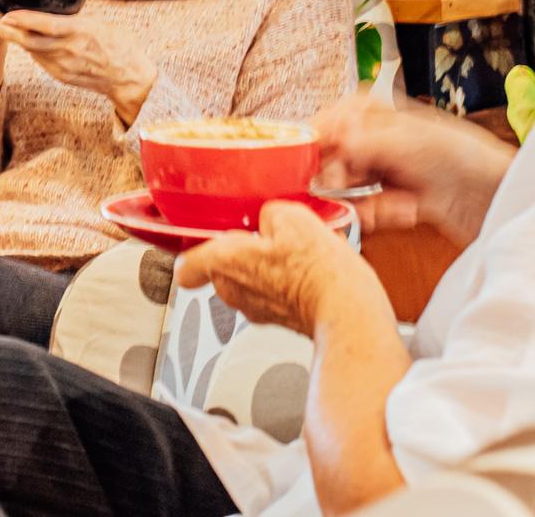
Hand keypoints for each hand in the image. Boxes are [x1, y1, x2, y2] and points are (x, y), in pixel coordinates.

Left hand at [0, 10, 156, 122]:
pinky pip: (41, 60)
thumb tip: (52, 10)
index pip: (46, 25)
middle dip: (10, 31)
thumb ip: (74, 20)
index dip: (24, 20)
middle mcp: (69, 51)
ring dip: (17, 40)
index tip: (7, 14)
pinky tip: (25, 42)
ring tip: (4, 28)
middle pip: (31, 41)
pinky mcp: (62, 76)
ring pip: (33, 51)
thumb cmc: (118, 46)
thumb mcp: (98, 24)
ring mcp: (64, 66)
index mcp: (81, 32)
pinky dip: (32, 50)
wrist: (128, 78)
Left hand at [176, 201, 385, 336]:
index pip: (186, 267)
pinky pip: (272, 294)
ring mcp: (256, 310)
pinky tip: (308, 269)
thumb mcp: (293, 218)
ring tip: (293, 251)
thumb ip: (269, 213)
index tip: (201, 241)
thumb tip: (270, 218)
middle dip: (239, 251)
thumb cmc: (318, 272)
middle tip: (264, 234)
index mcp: (225, 263)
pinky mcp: (280, 320)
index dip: (192, 253)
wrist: (348, 313)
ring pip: (248, 281)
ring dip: (264, 266)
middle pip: (221, 269)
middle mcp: (233, 292)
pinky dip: (284, 282)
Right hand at [312, 93, 515, 244]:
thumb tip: (328, 140)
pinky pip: (365, 212)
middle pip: (332, 157)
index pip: (331, 121)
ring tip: (343, 207)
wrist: (503, 196)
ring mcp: (387, 174)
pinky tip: (376, 217)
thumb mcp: (412, 143)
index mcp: (380, 115)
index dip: (310, 140)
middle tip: (313, 191)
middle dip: (324, 175)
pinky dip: (366, 217)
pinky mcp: (397, 206)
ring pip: (345, 188)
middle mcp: (379, 143)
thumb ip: (366, 142)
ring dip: (344, 199)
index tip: (290, 159)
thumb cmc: (467, 156)